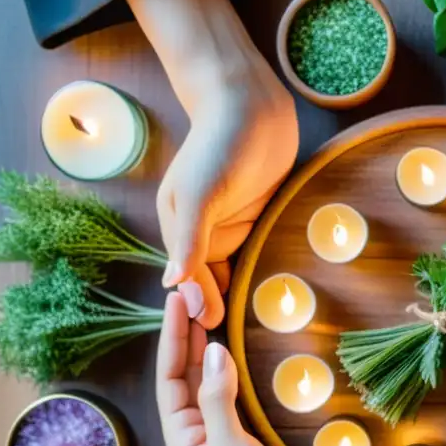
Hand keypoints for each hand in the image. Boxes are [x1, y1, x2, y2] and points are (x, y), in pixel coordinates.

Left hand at [156, 292, 338, 445]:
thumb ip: (219, 401)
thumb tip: (213, 351)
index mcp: (184, 442)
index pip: (171, 379)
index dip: (173, 338)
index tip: (178, 300)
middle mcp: (201, 439)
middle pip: (188, 380)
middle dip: (188, 338)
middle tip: (194, 297)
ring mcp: (229, 443)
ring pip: (213, 388)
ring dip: (211, 353)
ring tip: (213, 316)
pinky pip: (240, 400)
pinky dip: (240, 374)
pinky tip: (247, 358)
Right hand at [159, 74, 297, 328]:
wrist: (250, 103)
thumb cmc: (218, 144)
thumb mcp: (198, 194)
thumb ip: (187, 240)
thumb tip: (170, 283)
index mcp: (180, 227)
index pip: (187, 277)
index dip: (199, 304)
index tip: (212, 333)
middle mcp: (203, 230)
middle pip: (210, 278)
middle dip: (220, 305)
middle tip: (236, 342)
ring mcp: (231, 223)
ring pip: (235, 267)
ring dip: (242, 291)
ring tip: (257, 328)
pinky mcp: (257, 214)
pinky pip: (258, 249)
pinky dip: (262, 268)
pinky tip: (275, 291)